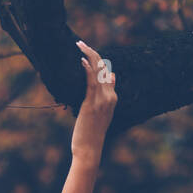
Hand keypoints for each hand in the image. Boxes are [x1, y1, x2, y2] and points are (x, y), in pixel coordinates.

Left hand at [71, 39, 116, 167]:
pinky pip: (91, 82)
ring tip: (79, 45)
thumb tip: (110, 78)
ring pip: (98, 71)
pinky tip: (81, 60)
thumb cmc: (92, 134)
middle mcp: (110, 96)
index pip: (107, 72)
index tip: (86, 51)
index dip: (98, 60)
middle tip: (80, 43)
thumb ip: (105, 97)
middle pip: (104, 68)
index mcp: (113, 98)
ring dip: (89, 55)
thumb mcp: (101, 114)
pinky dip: (87, 69)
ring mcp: (101, 100)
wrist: (90, 149)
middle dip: (92, 53)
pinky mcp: (91, 104)